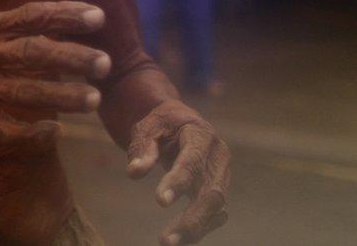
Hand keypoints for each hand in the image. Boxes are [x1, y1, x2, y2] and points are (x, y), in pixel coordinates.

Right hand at [0, 1, 111, 142]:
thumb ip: (18, 27)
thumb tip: (67, 21)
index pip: (30, 15)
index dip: (65, 15)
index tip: (99, 17)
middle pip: (29, 53)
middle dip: (69, 58)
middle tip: (105, 63)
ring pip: (21, 92)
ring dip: (59, 97)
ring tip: (93, 100)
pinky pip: (3, 129)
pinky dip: (30, 133)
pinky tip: (55, 133)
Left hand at [126, 100, 229, 244]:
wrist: (182, 123)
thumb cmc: (162, 124)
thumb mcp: (148, 126)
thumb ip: (142, 148)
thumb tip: (134, 172)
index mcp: (201, 135)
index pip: (192, 160)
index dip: (178, 181)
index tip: (160, 201)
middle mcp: (218, 157)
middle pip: (211, 191)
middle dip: (192, 218)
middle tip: (165, 239)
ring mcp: (222, 175)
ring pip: (216, 208)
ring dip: (195, 228)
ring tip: (168, 242)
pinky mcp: (218, 190)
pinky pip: (214, 215)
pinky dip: (200, 229)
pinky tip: (181, 239)